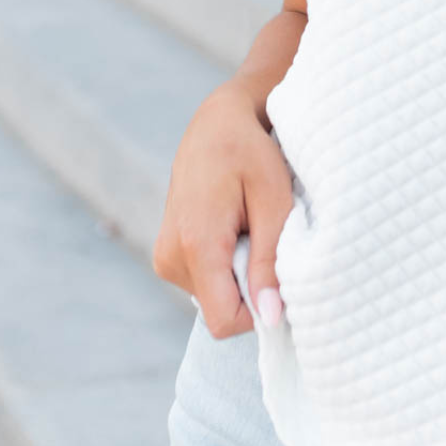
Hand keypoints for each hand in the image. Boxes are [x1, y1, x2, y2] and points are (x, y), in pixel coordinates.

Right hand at [152, 77, 294, 338]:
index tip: (281, 278)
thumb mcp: (274, 200)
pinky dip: (227, 266)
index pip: (224, 320)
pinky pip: (207, 283)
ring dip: (240, 274)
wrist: (216, 125)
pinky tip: (234, 230)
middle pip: (222, 310)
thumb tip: (271, 318)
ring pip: (215, 298)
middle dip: (252, 287)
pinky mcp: (167, 257)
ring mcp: (164, 259)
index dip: (260, 312)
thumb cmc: (250, 153)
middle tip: (265, 237)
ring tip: (249, 227)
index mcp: (195, 244)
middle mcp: (170, 258)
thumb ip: (270, 262)